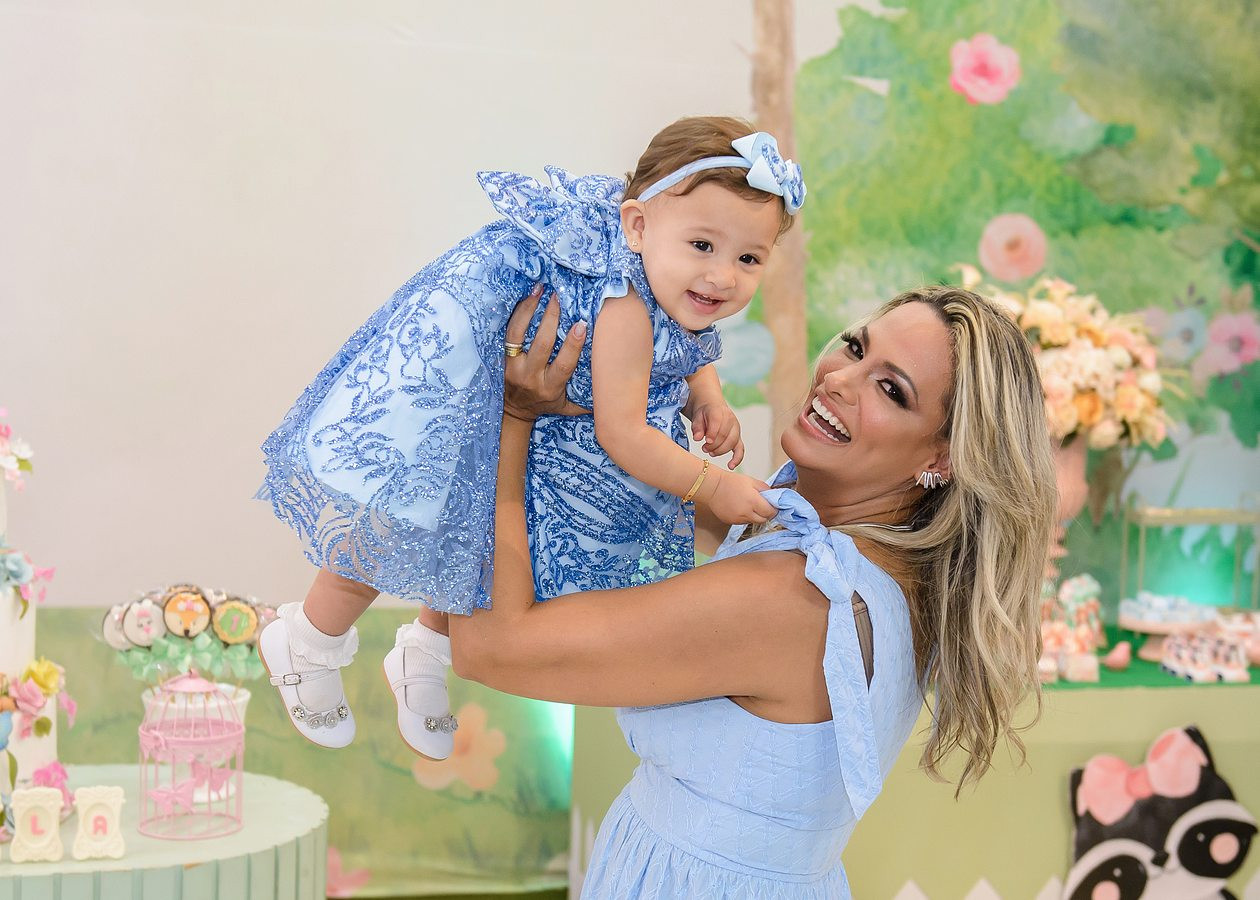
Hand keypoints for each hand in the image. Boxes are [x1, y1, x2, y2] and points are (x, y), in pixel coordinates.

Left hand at [503, 286, 589, 421]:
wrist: (515, 410)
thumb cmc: (546, 404)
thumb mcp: (567, 407)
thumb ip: (587, 401)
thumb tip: (614, 392)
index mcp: (550, 387)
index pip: (564, 364)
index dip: (573, 345)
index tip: (582, 324)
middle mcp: (531, 377)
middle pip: (541, 345)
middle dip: (551, 319)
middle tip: (559, 297)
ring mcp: (514, 366)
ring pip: (519, 335)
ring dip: (530, 310)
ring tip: (540, 290)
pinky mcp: (503, 358)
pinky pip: (509, 333)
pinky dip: (518, 314)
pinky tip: (528, 298)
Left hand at [689, 402, 744, 468]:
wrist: (713, 409)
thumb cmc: (704, 414)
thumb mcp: (697, 417)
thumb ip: (697, 427)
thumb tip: (697, 438)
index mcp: (719, 411)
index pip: (717, 422)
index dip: (712, 433)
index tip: (706, 441)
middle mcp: (731, 420)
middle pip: (725, 435)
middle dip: (714, 445)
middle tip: (704, 448)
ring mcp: (736, 429)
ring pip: (732, 443)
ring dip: (720, 451)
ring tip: (710, 452)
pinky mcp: (738, 438)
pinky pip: (740, 450)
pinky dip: (737, 458)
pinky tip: (730, 466)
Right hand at [699, 469, 776, 525]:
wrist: (712, 487)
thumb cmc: (731, 482)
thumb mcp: (751, 481)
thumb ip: (765, 489)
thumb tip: (774, 496)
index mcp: (753, 501)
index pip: (770, 512)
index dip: (774, 509)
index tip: (773, 506)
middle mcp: (746, 513)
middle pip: (763, 520)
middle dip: (766, 514)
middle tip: (763, 506)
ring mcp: (738, 519)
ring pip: (753, 522)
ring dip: (756, 516)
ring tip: (750, 506)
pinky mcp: (731, 522)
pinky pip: (743, 522)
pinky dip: (746, 517)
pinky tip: (741, 508)